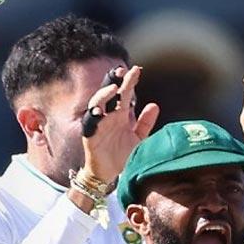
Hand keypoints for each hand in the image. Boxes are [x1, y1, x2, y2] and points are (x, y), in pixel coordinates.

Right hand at [83, 65, 160, 180]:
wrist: (109, 173)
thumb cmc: (121, 154)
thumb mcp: (138, 137)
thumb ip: (145, 122)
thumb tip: (154, 104)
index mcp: (120, 114)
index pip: (125, 94)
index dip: (129, 82)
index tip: (137, 70)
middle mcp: (108, 116)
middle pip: (109, 93)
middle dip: (114, 80)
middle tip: (122, 70)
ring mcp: (98, 124)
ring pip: (97, 104)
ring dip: (104, 95)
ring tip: (114, 88)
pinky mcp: (90, 135)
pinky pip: (89, 123)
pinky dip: (93, 116)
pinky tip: (99, 111)